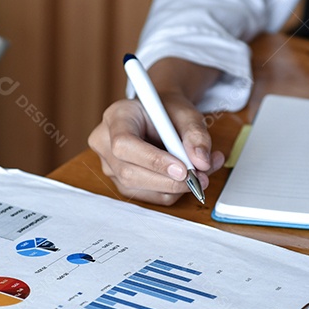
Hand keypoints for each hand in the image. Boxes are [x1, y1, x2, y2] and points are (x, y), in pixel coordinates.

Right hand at [89, 95, 225, 204]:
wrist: (161, 117)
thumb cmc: (168, 112)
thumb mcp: (186, 113)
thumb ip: (196, 134)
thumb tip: (201, 163)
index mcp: (116, 117)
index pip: (124, 144)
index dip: (153, 160)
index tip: (183, 168)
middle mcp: (105, 143)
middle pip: (129, 173)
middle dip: (169, 181)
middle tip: (201, 176)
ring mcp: (111, 166)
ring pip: (139, 189)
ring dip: (175, 188)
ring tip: (203, 173)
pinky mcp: (123, 184)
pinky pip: (150, 197)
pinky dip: (174, 191)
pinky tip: (189, 177)